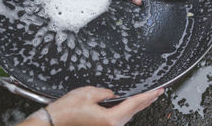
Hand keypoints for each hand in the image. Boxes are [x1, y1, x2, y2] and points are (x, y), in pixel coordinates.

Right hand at [19, 86, 163, 125]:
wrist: (52, 123)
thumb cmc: (66, 111)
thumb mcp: (87, 93)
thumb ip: (105, 92)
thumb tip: (112, 94)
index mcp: (111, 119)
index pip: (135, 103)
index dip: (148, 95)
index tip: (159, 90)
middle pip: (134, 111)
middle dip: (147, 100)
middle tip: (159, 92)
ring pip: (128, 115)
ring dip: (138, 105)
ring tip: (148, 97)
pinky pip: (119, 118)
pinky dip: (127, 109)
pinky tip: (130, 105)